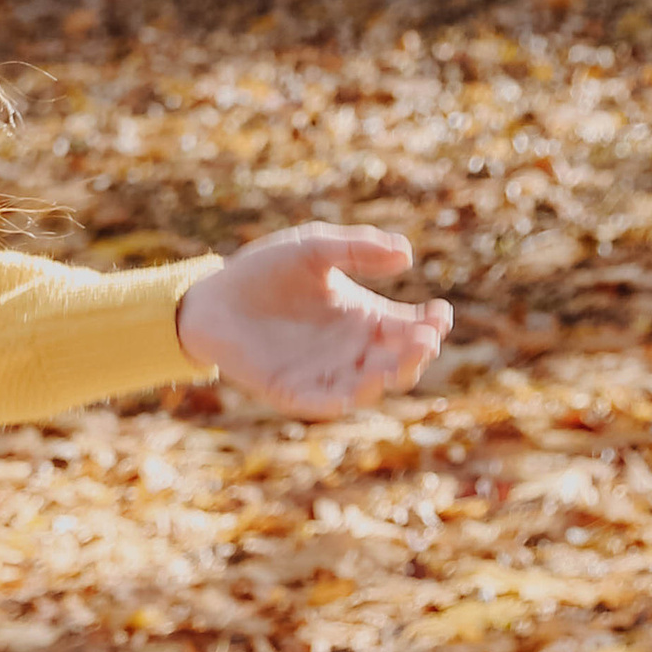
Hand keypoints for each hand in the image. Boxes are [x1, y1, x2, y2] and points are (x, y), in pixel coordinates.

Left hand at [177, 225, 450, 416]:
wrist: (211, 297)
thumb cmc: (265, 270)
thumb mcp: (313, 248)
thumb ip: (356, 248)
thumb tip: (406, 253)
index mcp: (366, 318)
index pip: (411, 327)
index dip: (431, 324)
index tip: (440, 314)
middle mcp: (354, 351)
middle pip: (399, 361)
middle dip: (417, 353)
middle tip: (424, 339)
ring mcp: (326, 374)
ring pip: (368, 386)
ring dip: (386, 379)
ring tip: (393, 366)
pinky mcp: (294, 392)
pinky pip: (323, 403)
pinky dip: (339, 400)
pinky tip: (350, 392)